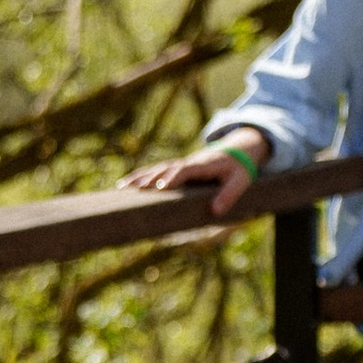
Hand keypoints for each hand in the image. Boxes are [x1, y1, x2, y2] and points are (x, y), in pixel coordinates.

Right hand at [124, 133, 269, 220]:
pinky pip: (157, 171)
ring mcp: (182, 164)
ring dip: (140, 177)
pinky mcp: (178, 168)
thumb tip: (215, 212)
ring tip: (122, 187)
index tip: (161, 187)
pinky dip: (141, 176)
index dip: (173, 177)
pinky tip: (126, 184)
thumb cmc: (239, 169)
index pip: (186, 170)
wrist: (239, 150)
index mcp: (204, 165)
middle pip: (166, 168)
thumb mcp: (240, 182)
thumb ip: (229, 196)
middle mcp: (189, 162)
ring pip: (157, 169)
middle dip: (150, 178)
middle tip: (133, 189)